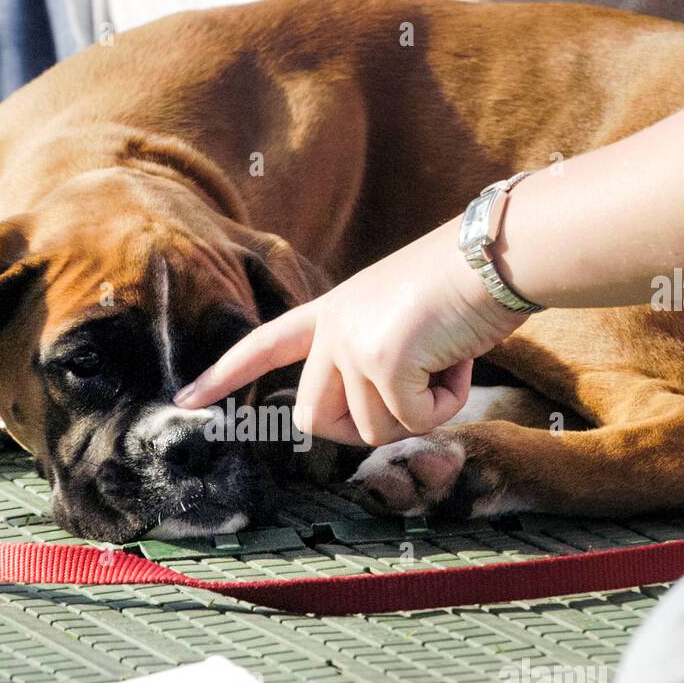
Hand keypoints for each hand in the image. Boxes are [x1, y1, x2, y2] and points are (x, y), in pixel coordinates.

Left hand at [174, 216, 532, 444]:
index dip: (224, 377)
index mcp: (330, 313)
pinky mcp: (384, 360)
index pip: (264, 347)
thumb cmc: (463, 288)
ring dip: (420, 410)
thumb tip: (382, 418)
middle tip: (409, 400)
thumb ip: (375, 361)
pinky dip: (445, 405)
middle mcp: (331, 328)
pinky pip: (413, 421)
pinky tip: (458, 360)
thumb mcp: (402, 321)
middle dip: (361, 429)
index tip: (186, 400)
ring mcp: (353, 344)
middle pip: (312, 420)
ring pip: (372, 429)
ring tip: (445, 357)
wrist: (497, 253)